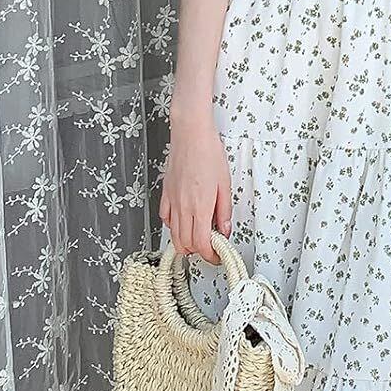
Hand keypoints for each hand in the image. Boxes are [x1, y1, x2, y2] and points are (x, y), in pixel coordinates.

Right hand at [159, 117, 232, 264]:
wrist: (190, 134)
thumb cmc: (208, 153)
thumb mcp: (225, 184)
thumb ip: (224, 211)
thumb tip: (224, 230)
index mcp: (200, 207)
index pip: (201, 244)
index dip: (209, 256)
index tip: (216, 256)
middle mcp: (183, 207)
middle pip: (185, 243)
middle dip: (198, 252)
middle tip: (210, 248)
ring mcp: (172, 201)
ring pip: (173, 234)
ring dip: (184, 242)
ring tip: (198, 238)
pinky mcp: (165, 193)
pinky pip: (165, 218)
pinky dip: (173, 226)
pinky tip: (183, 222)